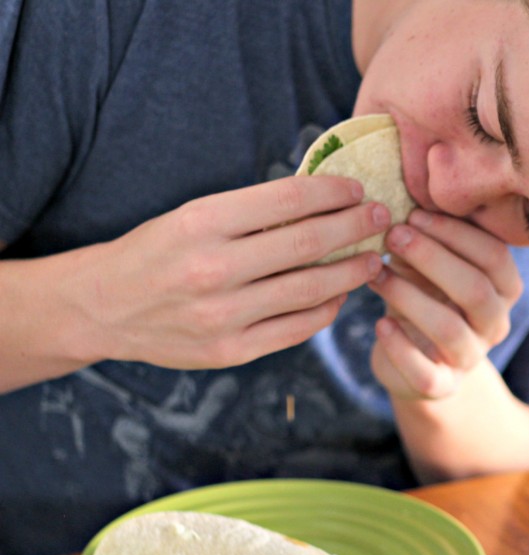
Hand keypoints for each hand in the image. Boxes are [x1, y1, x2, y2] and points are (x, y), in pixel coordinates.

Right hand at [75, 175, 389, 368]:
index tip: (358, 188)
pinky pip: (297, 328)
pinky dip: (326, 308)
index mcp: (201, 223)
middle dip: (356, 227)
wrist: (104, 308)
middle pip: (308, 243)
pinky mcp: (230, 351)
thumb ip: (252, 212)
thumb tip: (323, 200)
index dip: (332, 192)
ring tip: (374, 258)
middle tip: (383, 217)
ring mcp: (223, 316)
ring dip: (352, 271)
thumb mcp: (192, 216)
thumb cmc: (158, 252)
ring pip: (311, 289)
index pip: (287, 199)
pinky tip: (340, 294)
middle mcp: (213, 269)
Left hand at [368, 210, 522, 399]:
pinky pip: (426, 372)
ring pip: (449, 329)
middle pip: (476, 290)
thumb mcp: (432, 263)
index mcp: (504, 288)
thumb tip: (400, 196)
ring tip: (375, 274)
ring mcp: (471, 358)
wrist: (417, 359)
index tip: (414, 214)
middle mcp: (495, 323)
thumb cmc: (424, 293)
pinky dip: (400, 347)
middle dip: (432, 259)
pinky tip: (380, 324)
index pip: (493, 256)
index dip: (455, 233)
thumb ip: (428, 236)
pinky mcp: (442, 386)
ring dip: (409, 296)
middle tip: (392, 235)